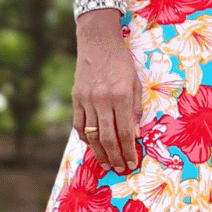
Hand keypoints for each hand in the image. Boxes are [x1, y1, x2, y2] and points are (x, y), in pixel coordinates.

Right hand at [72, 13, 142, 173]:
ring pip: (91, 134)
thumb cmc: (121, 63)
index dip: (129, 150)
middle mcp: (102, 99)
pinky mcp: (76, 98)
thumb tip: (134, 135)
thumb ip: (135, 110)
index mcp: (121, 96)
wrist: (97, 43)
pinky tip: (92, 146)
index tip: (132, 162)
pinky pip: (78, 124)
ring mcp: (86, 99)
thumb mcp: (136, 83)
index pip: (125, 131)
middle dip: (115, 157)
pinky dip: (85, 139)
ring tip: (107, 164)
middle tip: (120, 169)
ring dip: (100, 153)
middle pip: (107, 137)